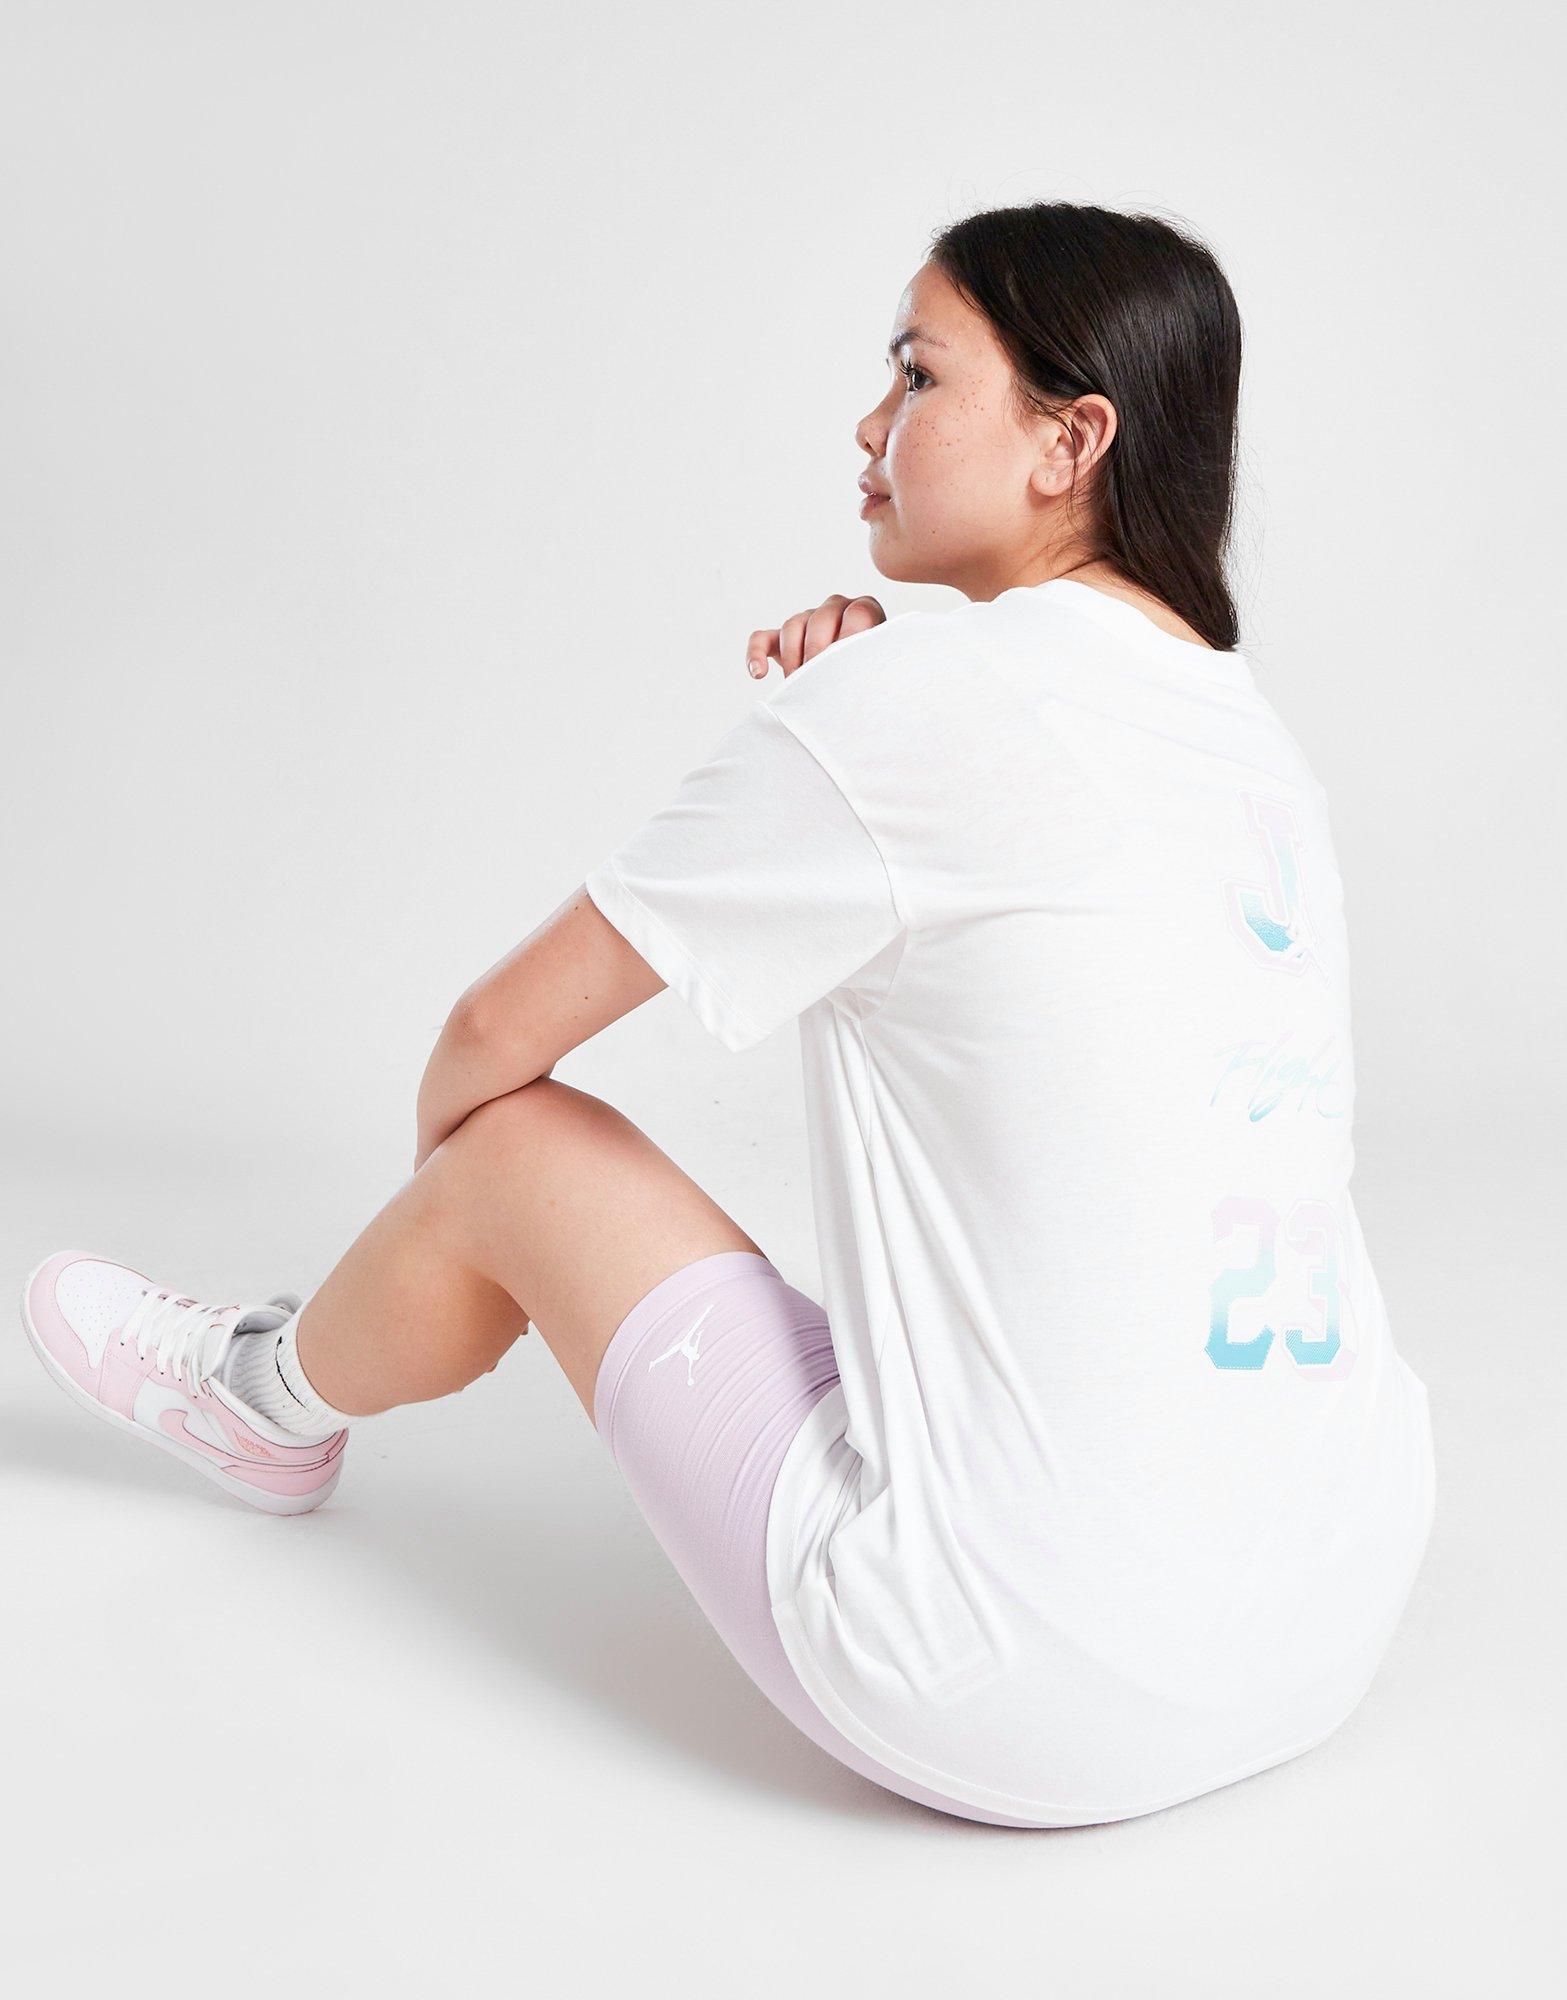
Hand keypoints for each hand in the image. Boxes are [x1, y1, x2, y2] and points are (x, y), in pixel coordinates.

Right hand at [745, 594, 886, 679]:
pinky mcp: (779, 636)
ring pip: (792, 627)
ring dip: (792, 659)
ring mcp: (805, 619)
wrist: (850, 677)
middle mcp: (834, 608)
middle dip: (817, 653)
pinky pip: (761, 638)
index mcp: (864, 610)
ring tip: (798, 686)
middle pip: (821, 619)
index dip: (851, 638)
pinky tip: (758, 673)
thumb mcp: (876, 665)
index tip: (846, 667)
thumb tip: (859, 680)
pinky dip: (756, 654)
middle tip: (819, 682)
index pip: (858, 613)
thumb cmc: (867, 673)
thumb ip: (871, 663)